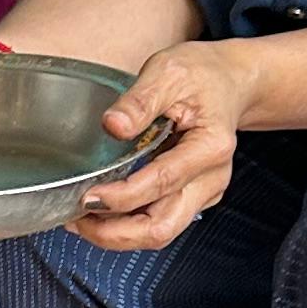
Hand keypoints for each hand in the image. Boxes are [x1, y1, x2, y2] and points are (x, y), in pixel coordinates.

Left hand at [70, 41, 247, 249]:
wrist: (230, 82)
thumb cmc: (202, 75)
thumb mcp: (168, 72)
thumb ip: (140, 100)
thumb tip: (113, 126)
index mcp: (210, 147)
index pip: (162, 183)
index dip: (122, 198)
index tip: (87, 197)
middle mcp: (212, 178)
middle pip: (163, 227)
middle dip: (115, 233)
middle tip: (76, 220)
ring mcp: (205, 192)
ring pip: (161, 232)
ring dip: (118, 235)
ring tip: (81, 220)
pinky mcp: (194, 198)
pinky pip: (160, 222)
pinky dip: (128, 226)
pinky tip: (101, 213)